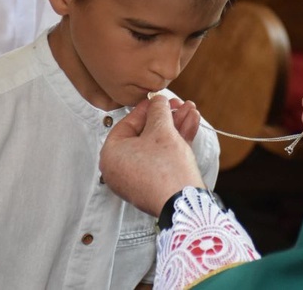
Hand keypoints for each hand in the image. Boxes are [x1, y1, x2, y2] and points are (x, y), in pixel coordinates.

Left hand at [99, 95, 204, 216]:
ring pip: (157, 146)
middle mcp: (120, 169)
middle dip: (167, 117)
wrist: (184, 202)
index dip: (147, 108)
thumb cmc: (166, 168)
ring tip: (191, 111)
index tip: (160, 99)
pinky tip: (191, 125)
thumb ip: (158, 110)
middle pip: (145, 134)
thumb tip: (158, 101)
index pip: (127, 123)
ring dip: (176, 127)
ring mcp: (137, 179)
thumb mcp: (161, 130)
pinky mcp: (154, 186)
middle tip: (179, 105)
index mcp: (111, 155)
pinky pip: (162, 158)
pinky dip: (175, 143)